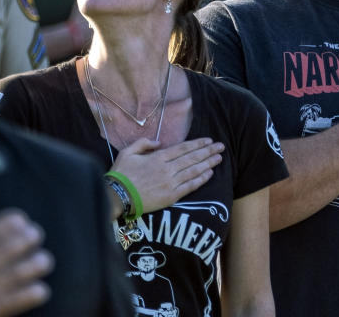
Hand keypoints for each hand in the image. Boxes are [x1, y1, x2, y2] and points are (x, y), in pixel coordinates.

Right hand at [0, 201, 53, 316]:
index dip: (16, 222)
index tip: (23, 221)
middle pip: (16, 247)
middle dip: (31, 239)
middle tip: (37, 236)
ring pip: (23, 272)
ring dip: (37, 264)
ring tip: (44, 261)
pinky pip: (20, 301)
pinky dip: (33, 294)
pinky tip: (40, 290)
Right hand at [108, 137, 224, 216]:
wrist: (117, 197)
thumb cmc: (121, 174)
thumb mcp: (128, 152)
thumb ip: (144, 144)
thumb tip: (159, 143)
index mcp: (158, 157)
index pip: (183, 148)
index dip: (197, 144)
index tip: (209, 141)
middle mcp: (167, 169)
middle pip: (192, 158)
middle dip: (208, 152)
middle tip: (221, 147)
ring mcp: (170, 183)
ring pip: (193, 171)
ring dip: (208, 164)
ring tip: (219, 158)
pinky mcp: (171, 196)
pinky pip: (190, 186)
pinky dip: (201, 180)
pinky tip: (210, 174)